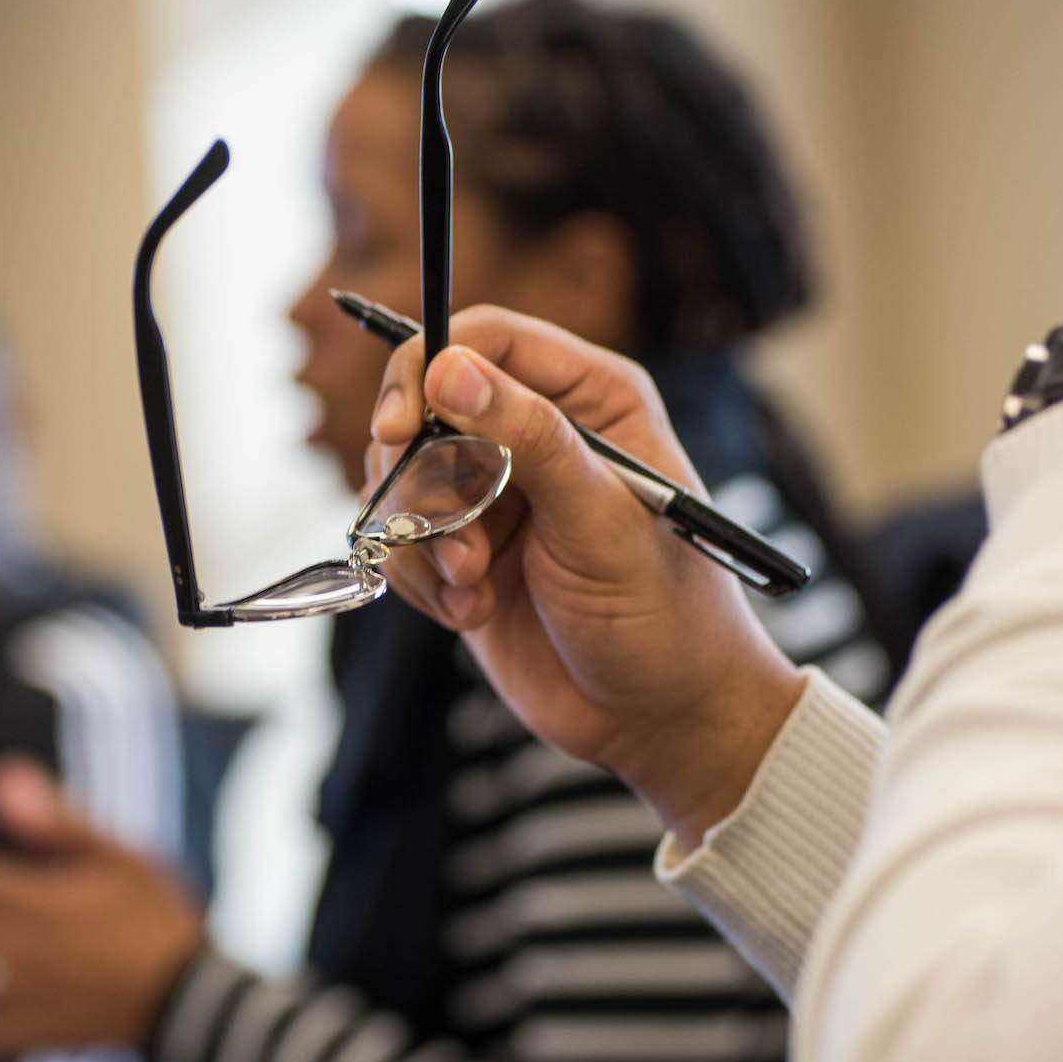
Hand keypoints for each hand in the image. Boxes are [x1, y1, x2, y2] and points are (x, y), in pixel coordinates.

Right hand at [368, 306, 803, 845]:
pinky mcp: (465, 554)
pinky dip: (422, 581)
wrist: (660, 721)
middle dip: (420, 476)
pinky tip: (473, 613)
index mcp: (590, 400)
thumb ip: (526, 438)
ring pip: (402, 479)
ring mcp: (495, 497)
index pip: (485, 340)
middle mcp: (537, 437)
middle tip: (443, 530)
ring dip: (423, 539)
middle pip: (425, 407)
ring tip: (474, 586)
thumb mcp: (598, 520)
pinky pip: (401, 542)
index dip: (428, 368)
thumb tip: (448, 368)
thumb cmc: (664, 614)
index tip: (398, 426)